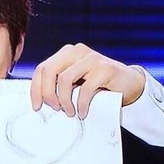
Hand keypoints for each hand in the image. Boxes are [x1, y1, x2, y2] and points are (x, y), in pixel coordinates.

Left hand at [30, 43, 145, 117]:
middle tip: (54, 108)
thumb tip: (39, 102)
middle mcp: (77, 51)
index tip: (37, 107)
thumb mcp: (74, 83)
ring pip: (64, 80)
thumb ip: (58, 85)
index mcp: (66, 53)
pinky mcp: (105, 68)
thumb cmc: (97, 86)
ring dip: (64, 101)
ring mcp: (91, 58)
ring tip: (69, 112)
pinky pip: (85, 89)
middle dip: (47, 94)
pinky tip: (83, 112)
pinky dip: (81, 104)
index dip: (36, 89)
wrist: (128, 83)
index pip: (42, 69)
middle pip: (49, 71)